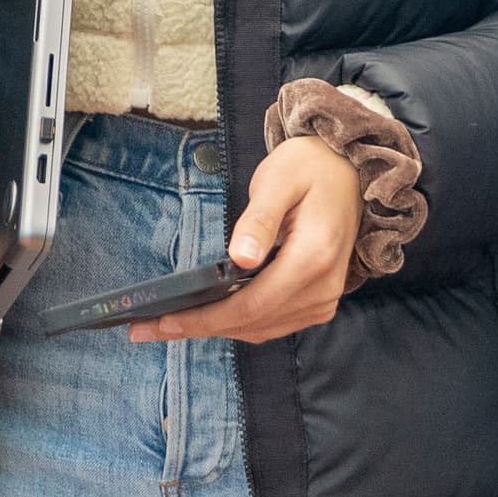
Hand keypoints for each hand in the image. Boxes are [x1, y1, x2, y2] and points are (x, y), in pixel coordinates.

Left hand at [136, 136, 356, 344]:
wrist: (348, 170)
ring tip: (170, 324)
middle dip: (199, 327)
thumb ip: (259, 219)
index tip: (163, 322)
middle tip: (148, 328)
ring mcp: (323, 299)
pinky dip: (240, 322)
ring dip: (217, 328)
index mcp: (312, 258)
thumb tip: (239, 259)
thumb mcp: (279, 179)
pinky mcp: (319, 300)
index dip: (205, 318)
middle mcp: (321, 288)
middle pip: (252, 323)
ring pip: (261, 329)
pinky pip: (274, 323)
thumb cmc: (310, 167)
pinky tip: (209, 313)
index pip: (251, 304)